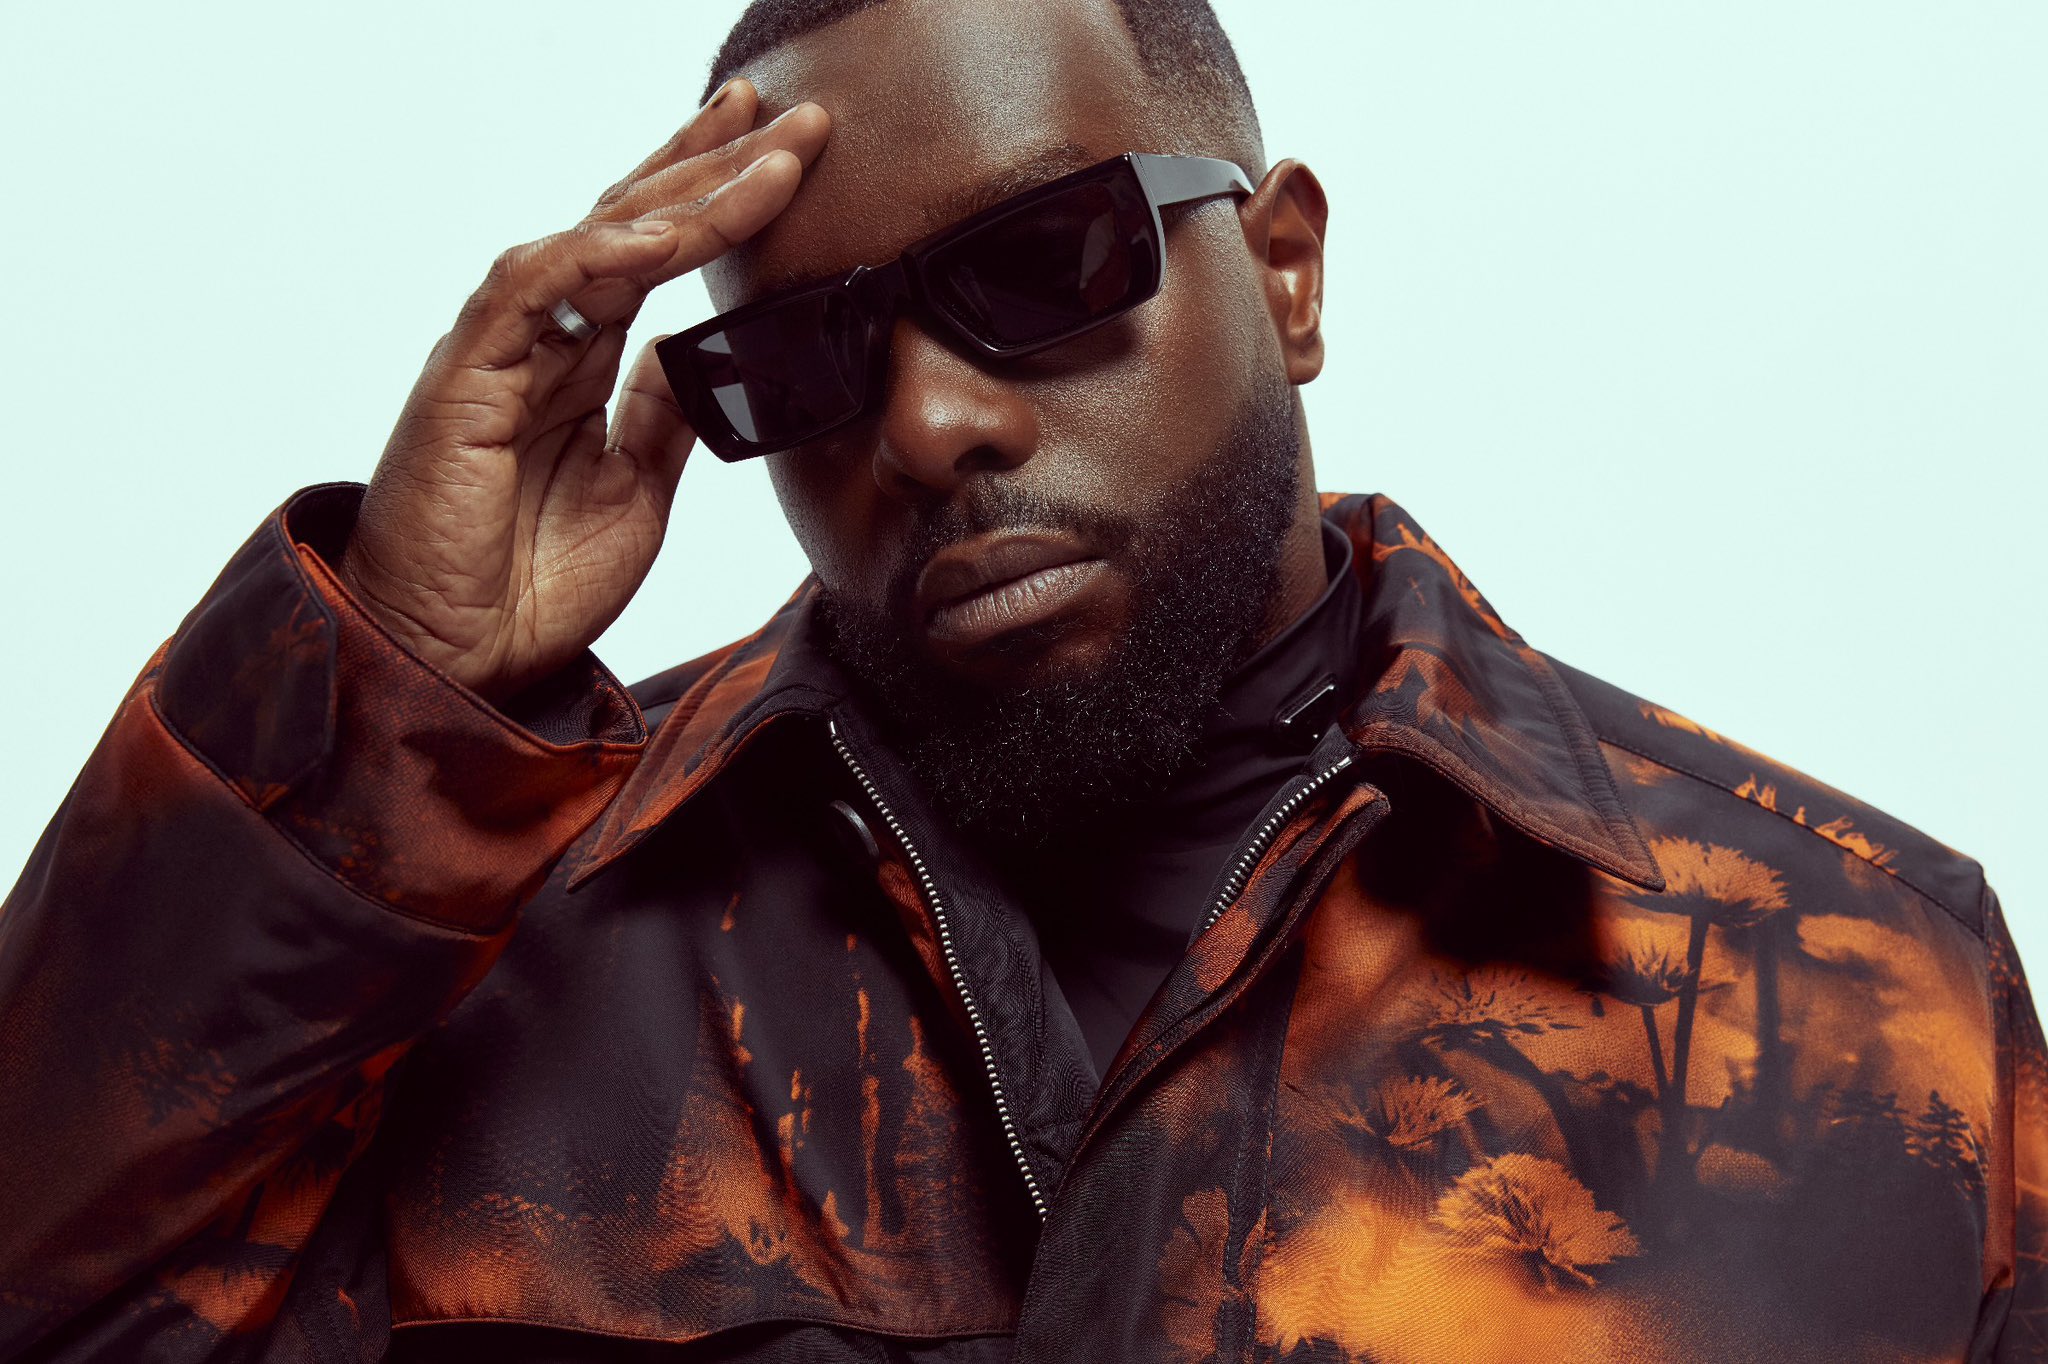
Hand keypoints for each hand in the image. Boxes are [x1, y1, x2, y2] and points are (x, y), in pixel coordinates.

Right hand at [336, 80, 828, 703]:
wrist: (463, 663)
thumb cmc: (529, 587)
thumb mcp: (635, 491)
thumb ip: (664, 415)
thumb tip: (706, 353)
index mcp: (577, 362)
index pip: (652, 253)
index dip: (714, 196)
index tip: (787, 153)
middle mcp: (538, 341)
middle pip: (631, 223)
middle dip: (713, 163)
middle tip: (795, 117)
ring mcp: (499, 352)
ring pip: (593, 239)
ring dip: (679, 195)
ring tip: (757, 157)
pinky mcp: (463, 379)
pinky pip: (530, 290)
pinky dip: (597, 256)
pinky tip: (662, 236)